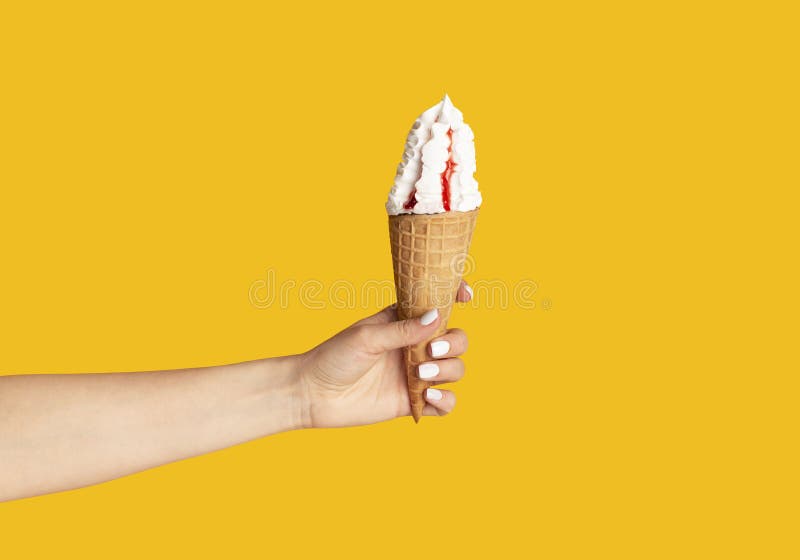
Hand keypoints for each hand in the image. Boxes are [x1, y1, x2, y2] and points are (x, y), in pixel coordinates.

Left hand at [296, 282, 472, 427]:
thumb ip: (403, 330)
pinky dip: (445, 400)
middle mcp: (415, 347)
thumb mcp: (367, 337)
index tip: (466, 296)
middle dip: (453, 344)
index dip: (456, 296)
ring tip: (420, 374)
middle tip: (431, 350)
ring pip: (455, 370)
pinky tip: (428, 396)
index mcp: (404, 322)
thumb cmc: (334, 357)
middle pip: (457, 340)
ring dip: (447, 371)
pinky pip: (445, 403)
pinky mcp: (412, 402)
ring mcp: (416, 375)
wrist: (313, 394)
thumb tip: (437, 316)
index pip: (438, 305)